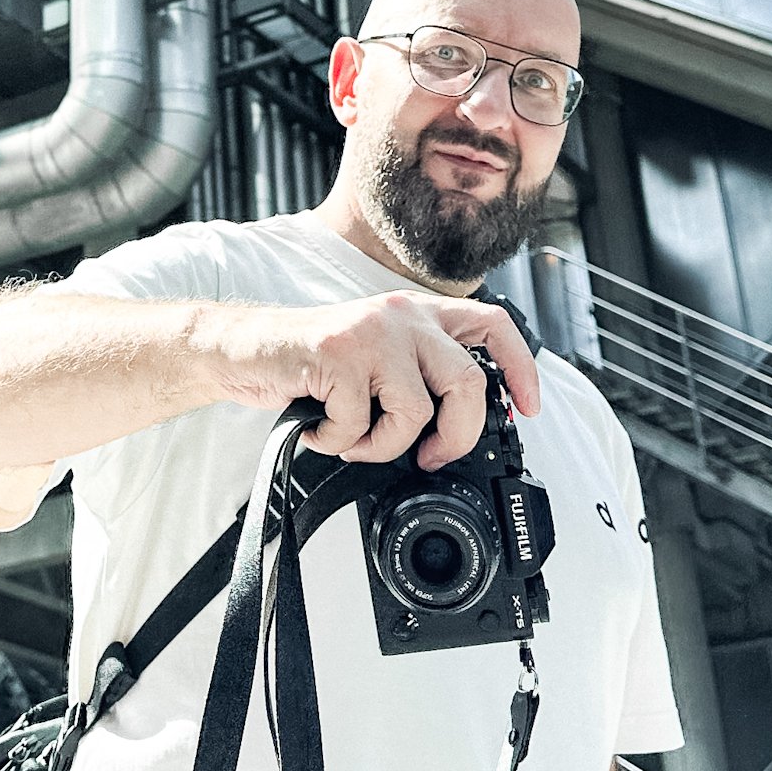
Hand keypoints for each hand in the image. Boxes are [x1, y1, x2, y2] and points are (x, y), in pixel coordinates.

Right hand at [206, 291, 540, 469]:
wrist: (241, 349)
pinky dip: (339, 442)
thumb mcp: (375, 358)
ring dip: (384, 446)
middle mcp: (402, 314)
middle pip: (466, 383)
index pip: (493, 326)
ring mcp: (371, 331)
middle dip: (454, 437)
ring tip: (353, 440)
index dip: (521, 368)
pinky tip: (319, 428)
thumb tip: (459, 428)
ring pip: (416, 411)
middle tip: (429, 456)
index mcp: (419, 314)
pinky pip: (361, 423)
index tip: (529, 407)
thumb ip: (417, 374)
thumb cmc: (310, 364)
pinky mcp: (337, 352)